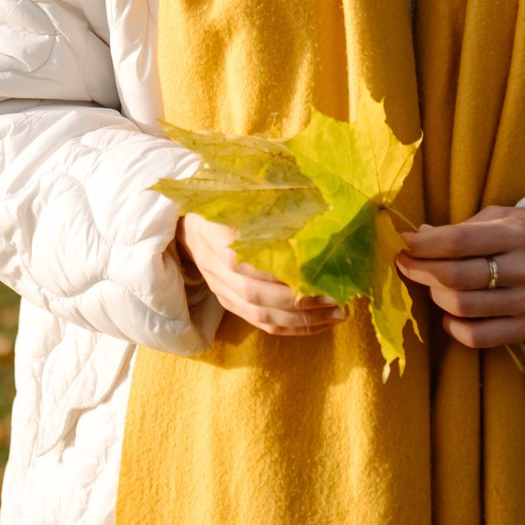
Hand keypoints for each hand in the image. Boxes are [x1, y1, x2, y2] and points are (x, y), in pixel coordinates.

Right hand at [175, 213, 347, 336]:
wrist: (186, 226)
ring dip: (303, 321)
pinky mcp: (228, 303)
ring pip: (262, 315)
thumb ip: (269, 199)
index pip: (253, 263)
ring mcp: (222, 290)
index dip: (285, 274)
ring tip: (337, 314)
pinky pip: (261, 323)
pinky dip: (291, 329)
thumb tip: (316, 198)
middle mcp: (219, 268)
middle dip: (302, 302)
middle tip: (338, 299)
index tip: (321, 273)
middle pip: (259, 294)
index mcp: (220, 236)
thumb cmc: (223, 204)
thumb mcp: (240, 195)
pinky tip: (318, 324)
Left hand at [394, 205, 524, 350]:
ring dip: (435, 296)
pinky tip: (449, 315)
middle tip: (405, 263)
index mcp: (517, 234)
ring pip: (464, 308)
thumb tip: (420, 235)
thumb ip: (466, 227)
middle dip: (420, 270)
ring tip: (430, 284)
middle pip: (456, 277)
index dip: (424, 244)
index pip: (459, 240)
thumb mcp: (508, 217)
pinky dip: (456, 329)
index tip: (404, 242)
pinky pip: (482, 337)